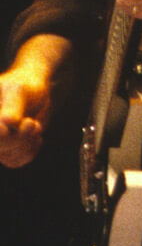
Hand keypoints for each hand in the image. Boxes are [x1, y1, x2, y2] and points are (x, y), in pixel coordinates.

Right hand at [0, 35, 67, 167]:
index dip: (0, 134)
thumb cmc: (23, 85)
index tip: (7, 127)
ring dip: (25, 144)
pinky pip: (15, 161)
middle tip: (31, 123)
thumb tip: (6, 124)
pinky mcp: (6, 150)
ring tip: (34, 125)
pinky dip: (29, 151)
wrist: (34, 90)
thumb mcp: (18, 91)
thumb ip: (12, 107)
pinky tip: (35, 136)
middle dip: (16, 138)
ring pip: (6, 155)